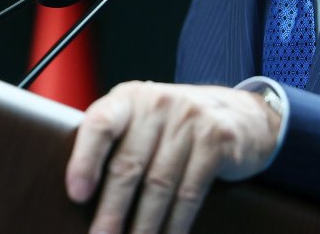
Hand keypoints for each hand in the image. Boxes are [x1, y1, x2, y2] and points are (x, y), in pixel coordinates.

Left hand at [65, 82, 280, 233]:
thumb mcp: (144, 120)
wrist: (242, 114)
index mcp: (129, 99)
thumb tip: (83, 196)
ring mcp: (190, 120)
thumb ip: (117, 143)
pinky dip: (175, 223)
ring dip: (144, 224)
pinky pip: (190, 192)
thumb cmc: (176, 125)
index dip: (85, 160)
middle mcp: (157, 104)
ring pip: (159, 184)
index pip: (100, 124)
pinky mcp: (217, 141)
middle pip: (129, 164)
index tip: (76, 195)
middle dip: (112, 210)